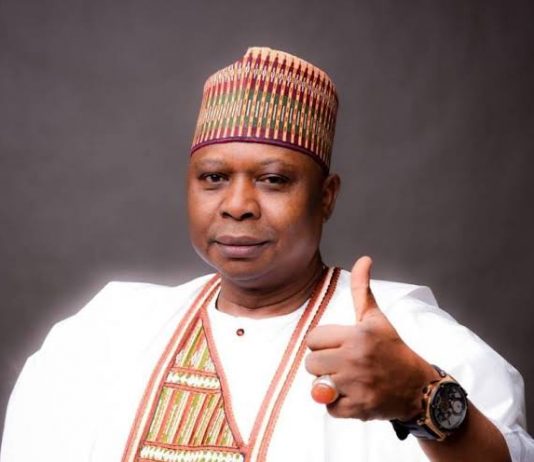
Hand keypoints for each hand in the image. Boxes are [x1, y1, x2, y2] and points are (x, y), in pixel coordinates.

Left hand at [305, 256, 438, 420]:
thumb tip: (364, 258)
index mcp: (357, 335)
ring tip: (348, 379)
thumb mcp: (376, 318)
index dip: (322, 343)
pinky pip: (328, 407)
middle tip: (342, 364)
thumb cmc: (392, 349)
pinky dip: (337, 404)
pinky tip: (354, 395)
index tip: (337, 346)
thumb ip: (362, 289)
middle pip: (311, 363)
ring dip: (329, 384)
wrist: (419, 388)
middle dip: (323, 364)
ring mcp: (357, 385)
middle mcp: (355, 359)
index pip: (312, 339)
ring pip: (317, 385)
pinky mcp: (359, 409)